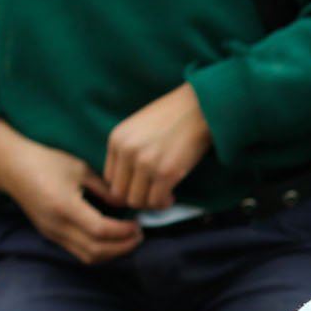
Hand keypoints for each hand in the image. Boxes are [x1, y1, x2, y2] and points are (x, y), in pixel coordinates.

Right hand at [0, 119, 142, 264]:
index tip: (138, 223)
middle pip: (96, 251)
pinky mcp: (51, 236)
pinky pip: (79, 252)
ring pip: (88, 257)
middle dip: (123, 247)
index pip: (100, 231)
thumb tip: (127, 204)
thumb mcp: (80, 169)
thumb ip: (105, 190)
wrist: (12, 167)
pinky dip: (100, 251)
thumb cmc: (46, 161)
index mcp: (64, 206)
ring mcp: (52, 234)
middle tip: (139, 235)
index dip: (124, 232)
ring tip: (129, 239)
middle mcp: (57, 226)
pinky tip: (112, 239)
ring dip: (113, 253)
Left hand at [102, 83, 212, 210]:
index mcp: (117, 139)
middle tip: (151, 195)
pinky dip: (163, 203)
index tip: (140, 188)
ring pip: (137, 200)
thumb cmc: (174, 116)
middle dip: (136, 198)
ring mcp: (145, 163)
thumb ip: (128, 148)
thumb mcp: (139, 126)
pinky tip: (172, 196)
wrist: (200, 107)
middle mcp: (127, 152)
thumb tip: (129, 178)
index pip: (109, 178)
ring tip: (163, 196)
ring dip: (150, 203)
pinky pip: (157, 200)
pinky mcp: (166, 173)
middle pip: (120, 193)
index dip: (125, 187)